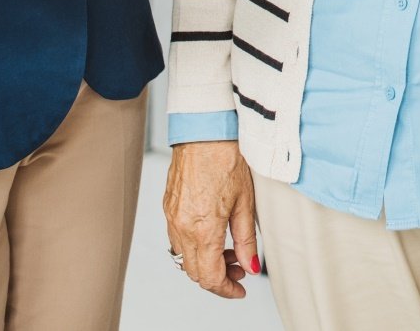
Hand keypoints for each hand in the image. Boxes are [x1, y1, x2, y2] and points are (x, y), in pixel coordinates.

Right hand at [164, 141, 257, 298]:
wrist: (204, 130)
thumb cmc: (227, 158)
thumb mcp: (245, 202)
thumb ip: (247, 239)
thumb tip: (251, 266)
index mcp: (203, 229)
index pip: (210, 277)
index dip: (227, 289)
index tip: (241, 289)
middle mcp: (182, 227)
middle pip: (195, 272)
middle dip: (218, 277)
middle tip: (240, 268)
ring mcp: (172, 218)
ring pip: (184, 258)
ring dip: (205, 262)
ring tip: (229, 248)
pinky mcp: (168, 208)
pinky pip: (176, 240)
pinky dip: (194, 247)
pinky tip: (212, 234)